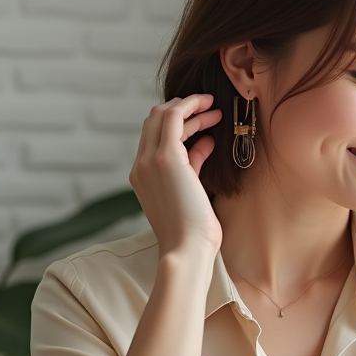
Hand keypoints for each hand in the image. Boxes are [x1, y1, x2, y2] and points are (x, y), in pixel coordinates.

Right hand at [128, 94, 223, 258]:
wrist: (187, 249)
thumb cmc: (193, 231)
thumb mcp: (192, 191)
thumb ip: (193, 164)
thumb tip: (205, 142)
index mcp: (142, 176)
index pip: (152, 136)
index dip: (176, 124)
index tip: (200, 122)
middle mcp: (140, 166)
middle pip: (153, 121)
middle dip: (182, 110)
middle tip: (208, 108)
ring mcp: (149, 161)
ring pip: (162, 115)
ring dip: (190, 108)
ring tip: (215, 111)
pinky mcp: (166, 158)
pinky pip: (174, 117)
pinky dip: (192, 106)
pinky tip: (210, 108)